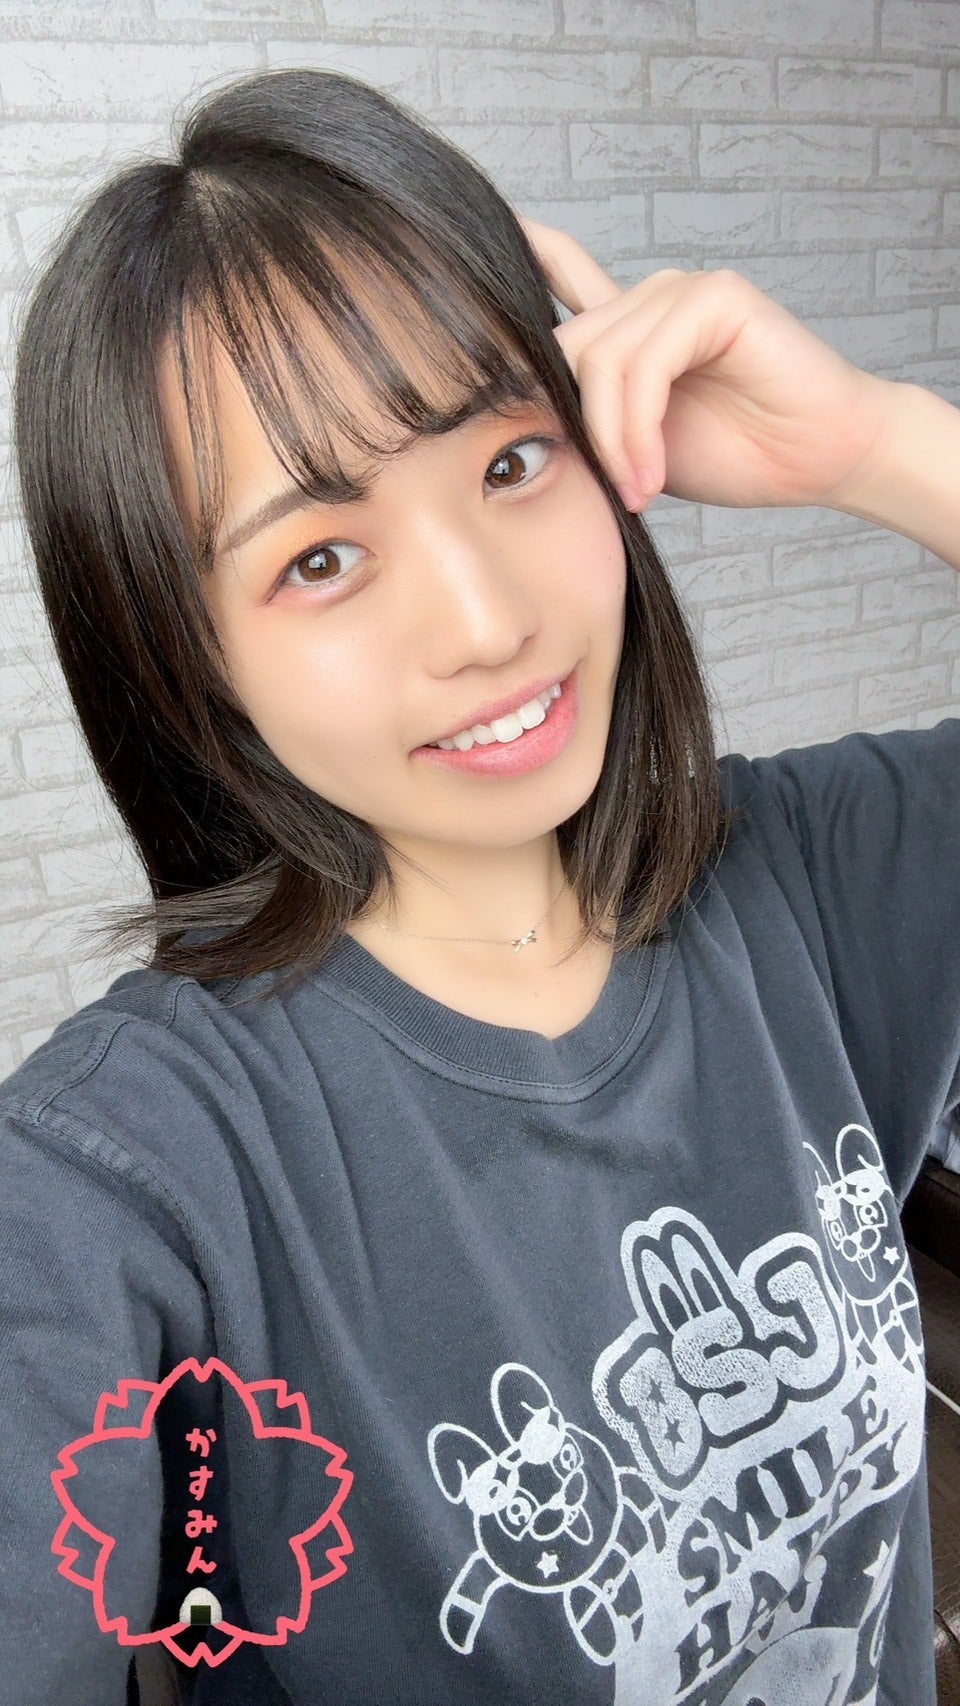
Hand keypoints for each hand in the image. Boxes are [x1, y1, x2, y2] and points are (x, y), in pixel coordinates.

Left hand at [519, 214, 892, 514]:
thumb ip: (588, 424)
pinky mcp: (716, 297)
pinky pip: (644, 363)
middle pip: (566, 349)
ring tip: (642, 488)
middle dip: (582, 430)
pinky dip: (639, 426)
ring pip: (601, 362)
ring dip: (614, 440)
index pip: (558, 276)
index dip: (518, 255)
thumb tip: (519, 428)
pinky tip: (655, 468)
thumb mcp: (635, 449)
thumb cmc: (740, 454)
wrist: (821, 459)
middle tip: (621, 493)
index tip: (455, 248)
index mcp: (628, 325)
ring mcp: (682, 290)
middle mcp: (649, 297)